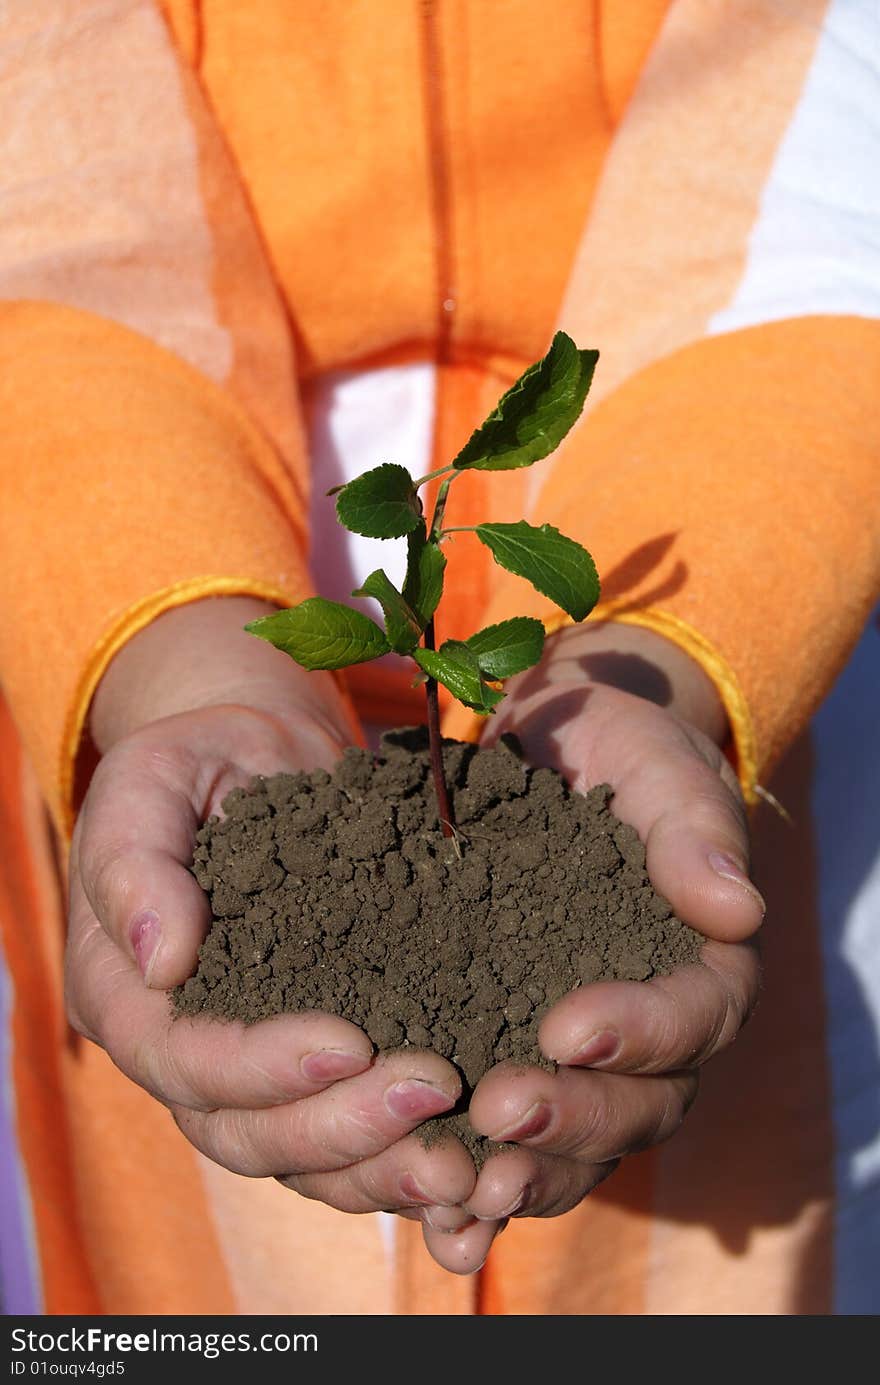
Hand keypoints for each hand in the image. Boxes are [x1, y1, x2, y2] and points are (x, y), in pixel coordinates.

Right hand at [67, 599, 475, 1219]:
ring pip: (302, 1158)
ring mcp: (249, 1073)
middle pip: (244, 1133)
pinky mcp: (315, 1070)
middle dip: (339, 1124)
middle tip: (435, 1088)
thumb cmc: (196, 762)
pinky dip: (405, 1157)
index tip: (350, 1040)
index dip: (260, 1066)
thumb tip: (161, 960)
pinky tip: (472, 1157)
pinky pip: (351, 1141)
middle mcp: (180, 1055)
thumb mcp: (151, 782)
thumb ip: (136, 861)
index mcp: (123, 994)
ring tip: (464, 1159)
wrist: (261, 761)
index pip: (183, 1059)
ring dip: (381, 1164)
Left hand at [416, 621, 763, 1272]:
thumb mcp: (659, 767)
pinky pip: (511, 1140)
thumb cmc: (620, 750)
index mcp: (703, 965)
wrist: (554, 751)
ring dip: (521, 1173)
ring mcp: (585, 1059)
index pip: (694, 1019)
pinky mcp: (513, 1057)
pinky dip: (475, 1180)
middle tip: (498, 1111)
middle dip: (571, 1117)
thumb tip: (737, 911)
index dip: (641, 1033)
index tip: (568, 1026)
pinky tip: (428, 1209)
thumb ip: (695, 832)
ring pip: (576, 1146)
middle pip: (637, 1107)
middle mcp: (653, 1032)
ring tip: (459, 1189)